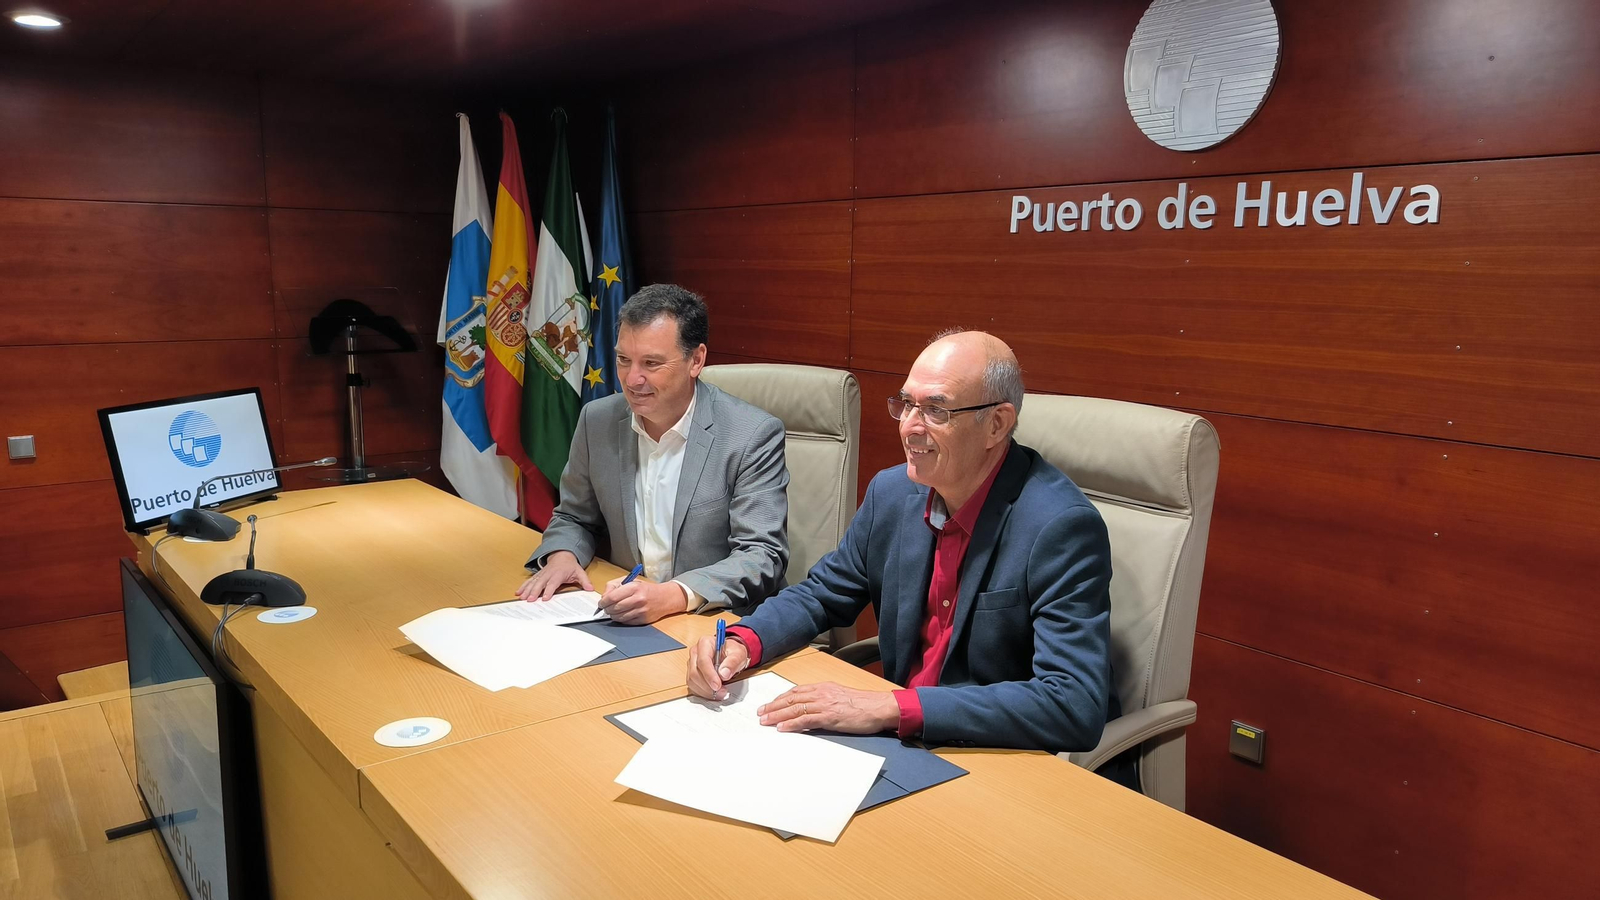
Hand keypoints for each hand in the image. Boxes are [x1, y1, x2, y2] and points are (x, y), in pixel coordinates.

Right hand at [515, 551, 592, 600]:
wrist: (562, 554)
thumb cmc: (570, 565)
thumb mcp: (579, 572)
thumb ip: (585, 581)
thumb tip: (590, 589)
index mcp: (558, 574)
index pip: (553, 583)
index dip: (548, 591)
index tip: (544, 598)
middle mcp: (548, 574)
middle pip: (540, 583)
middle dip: (534, 592)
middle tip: (529, 600)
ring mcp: (542, 574)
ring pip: (533, 582)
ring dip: (526, 590)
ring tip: (521, 597)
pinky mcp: (538, 575)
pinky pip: (529, 581)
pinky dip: (523, 586)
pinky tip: (518, 592)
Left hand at [599, 578, 684, 624]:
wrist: (665, 598)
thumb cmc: (646, 589)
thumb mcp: (631, 581)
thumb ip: (614, 586)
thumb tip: (604, 597)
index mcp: (634, 587)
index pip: (612, 597)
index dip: (603, 602)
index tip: (601, 603)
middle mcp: (638, 599)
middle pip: (614, 608)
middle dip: (607, 609)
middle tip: (607, 607)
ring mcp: (641, 611)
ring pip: (618, 617)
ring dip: (613, 615)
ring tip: (615, 611)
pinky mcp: (643, 620)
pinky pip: (625, 622)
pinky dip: (621, 619)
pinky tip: (623, 614)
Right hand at [686, 633, 749, 700]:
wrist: (730, 655)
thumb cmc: (732, 652)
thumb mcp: (738, 654)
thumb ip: (732, 662)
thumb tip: (724, 673)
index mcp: (705, 643)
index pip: (703, 661)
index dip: (709, 675)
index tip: (717, 685)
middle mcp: (696, 652)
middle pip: (695, 672)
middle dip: (708, 686)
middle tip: (721, 691)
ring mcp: (692, 663)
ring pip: (692, 681)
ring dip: (705, 691)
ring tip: (720, 692)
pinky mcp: (692, 673)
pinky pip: (693, 686)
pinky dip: (703, 692)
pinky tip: (713, 693)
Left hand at [759, 682, 899, 734]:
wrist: (879, 707)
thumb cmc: (864, 705)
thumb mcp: (841, 698)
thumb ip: (825, 700)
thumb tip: (811, 710)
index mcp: (824, 688)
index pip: (796, 691)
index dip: (781, 698)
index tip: (770, 704)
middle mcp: (822, 693)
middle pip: (791, 699)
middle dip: (774, 706)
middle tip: (761, 713)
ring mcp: (825, 704)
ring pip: (795, 709)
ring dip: (777, 715)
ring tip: (765, 721)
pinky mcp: (830, 716)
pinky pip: (806, 720)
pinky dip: (792, 724)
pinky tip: (782, 728)